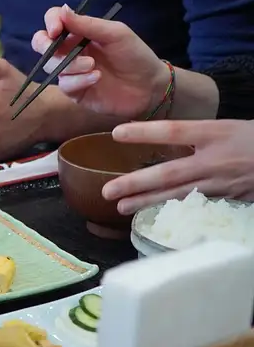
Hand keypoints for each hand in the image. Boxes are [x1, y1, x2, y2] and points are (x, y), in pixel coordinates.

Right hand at [31, 6, 168, 119]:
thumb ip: (87, 24)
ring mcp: (70, 72)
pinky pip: (64, 85)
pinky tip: (96, 78)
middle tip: (57, 50)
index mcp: (80, 32)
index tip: (57, 30)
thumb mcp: (115, 34)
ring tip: (93, 66)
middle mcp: (71, 50)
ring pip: (51, 66)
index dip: (51, 23)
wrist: (148, 87)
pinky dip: (79, 81)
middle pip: (42, 44)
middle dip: (46, 46)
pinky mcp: (74, 91)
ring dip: (71, 65)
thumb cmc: (134, 55)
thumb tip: (62, 10)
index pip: (55, 21)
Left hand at [103, 120, 253, 213]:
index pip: (174, 131)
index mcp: (216, 133)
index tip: (117, 133)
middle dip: (136, 183)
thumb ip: (196, 136)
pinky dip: (172, 212)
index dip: (145, 132)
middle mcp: (215, 159)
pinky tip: (152, 217)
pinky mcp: (228, 200)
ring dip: (147, 203)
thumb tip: (160, 138)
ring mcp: (221, 183)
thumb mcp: (227, 128)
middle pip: (170, 173)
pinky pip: (194, 207)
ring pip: (178, 195)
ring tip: (121, 208)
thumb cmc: (253, 139)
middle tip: (108, 191)